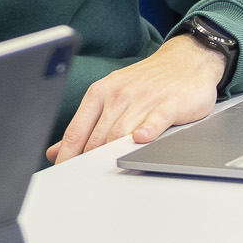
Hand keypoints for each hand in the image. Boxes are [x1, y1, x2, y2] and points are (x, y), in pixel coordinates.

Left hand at [46, 34, 223, 164]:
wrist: (186, 60)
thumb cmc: (146, 82)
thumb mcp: (111, 96)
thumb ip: (85, 124)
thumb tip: (57, 150)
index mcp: (100, 93)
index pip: (77, 130)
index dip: (67, 154)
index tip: (61, 172)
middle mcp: (118, 94)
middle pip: (98, 137)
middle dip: (88, 162)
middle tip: (83, 182)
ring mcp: (143, 98)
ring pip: (122, 132)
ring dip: (113, 153)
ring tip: (106, 172)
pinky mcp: (169, 103)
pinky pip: (154, 119)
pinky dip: (147, 130)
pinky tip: (142, 140)